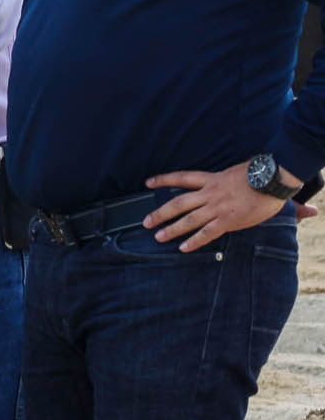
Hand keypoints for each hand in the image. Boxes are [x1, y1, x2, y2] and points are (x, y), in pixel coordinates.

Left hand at [145, 167, 307, 250]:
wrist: (273, 179)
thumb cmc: (260, 174)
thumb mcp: (235, 171)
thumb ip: (223, 180)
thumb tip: (219, 183)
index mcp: (211, 179)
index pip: (181, 178)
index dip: (163, 180)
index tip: (148, 182)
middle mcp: (209, 193)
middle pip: (178, 203)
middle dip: (160, 213)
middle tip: (146, 221)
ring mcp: (217, 208)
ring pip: (188, 220)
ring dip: (172, 229)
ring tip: (158, 237)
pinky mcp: (228, 220)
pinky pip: (207, 233)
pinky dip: (194, 241)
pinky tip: (183, 248)